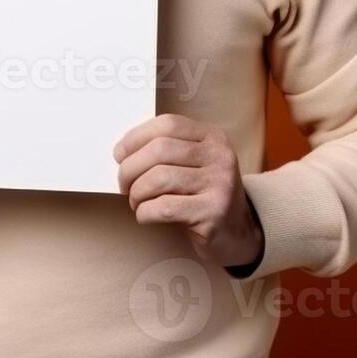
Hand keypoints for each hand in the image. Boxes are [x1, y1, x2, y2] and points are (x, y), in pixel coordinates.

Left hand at [114, 113, 263, 268]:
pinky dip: (145, 212)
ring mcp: (220, 184)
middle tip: (124, 185)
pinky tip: (145, 216)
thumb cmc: (203, 195)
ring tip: (136, 202)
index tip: (119, 155)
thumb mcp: (194, 163)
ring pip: (159, 178)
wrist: (237, 233)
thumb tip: (121, 153)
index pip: (167, 124)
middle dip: (130, 169)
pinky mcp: (214, 213)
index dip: (135, 137)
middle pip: (159, 150)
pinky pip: (165, 208)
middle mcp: (220, 156)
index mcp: (212, 137)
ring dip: (137, 193)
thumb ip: (167, 151)